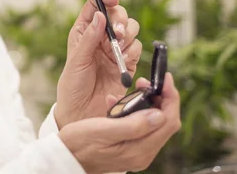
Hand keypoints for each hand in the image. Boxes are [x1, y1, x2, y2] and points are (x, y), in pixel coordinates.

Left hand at [55, 0, 141, 127]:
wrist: (82, 113)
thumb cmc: (73, 86)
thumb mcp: (76, 61)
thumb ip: (89, 38)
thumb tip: (100, 15)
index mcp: (83, 31)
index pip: (96, 6)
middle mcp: (100, 37)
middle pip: (118, 14)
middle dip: (120, 19)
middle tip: (117, 33)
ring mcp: (115, 49)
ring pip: (131, 29)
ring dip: (128, 34)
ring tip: (119, 48)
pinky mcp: (127, 62)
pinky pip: (137, 47)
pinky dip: (133, 50)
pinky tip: (124, 61)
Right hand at [58, 73, 181, 173]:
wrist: (65, 158)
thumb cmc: (79, 143)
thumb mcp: (103, 130)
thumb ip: (133, 124)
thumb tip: (159, 114)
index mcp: (139, 149)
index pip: (168, 120)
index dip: (170, 97)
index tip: (164, 78)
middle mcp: (143, 153)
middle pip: (165, 121)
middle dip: (162, 97)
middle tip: (146, 80)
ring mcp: (137, 151)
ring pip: (155, 122)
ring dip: (149, 102)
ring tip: (135, 88)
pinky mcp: (130, 147)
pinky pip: (142, 126)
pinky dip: (136, 110)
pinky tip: (120, 102)